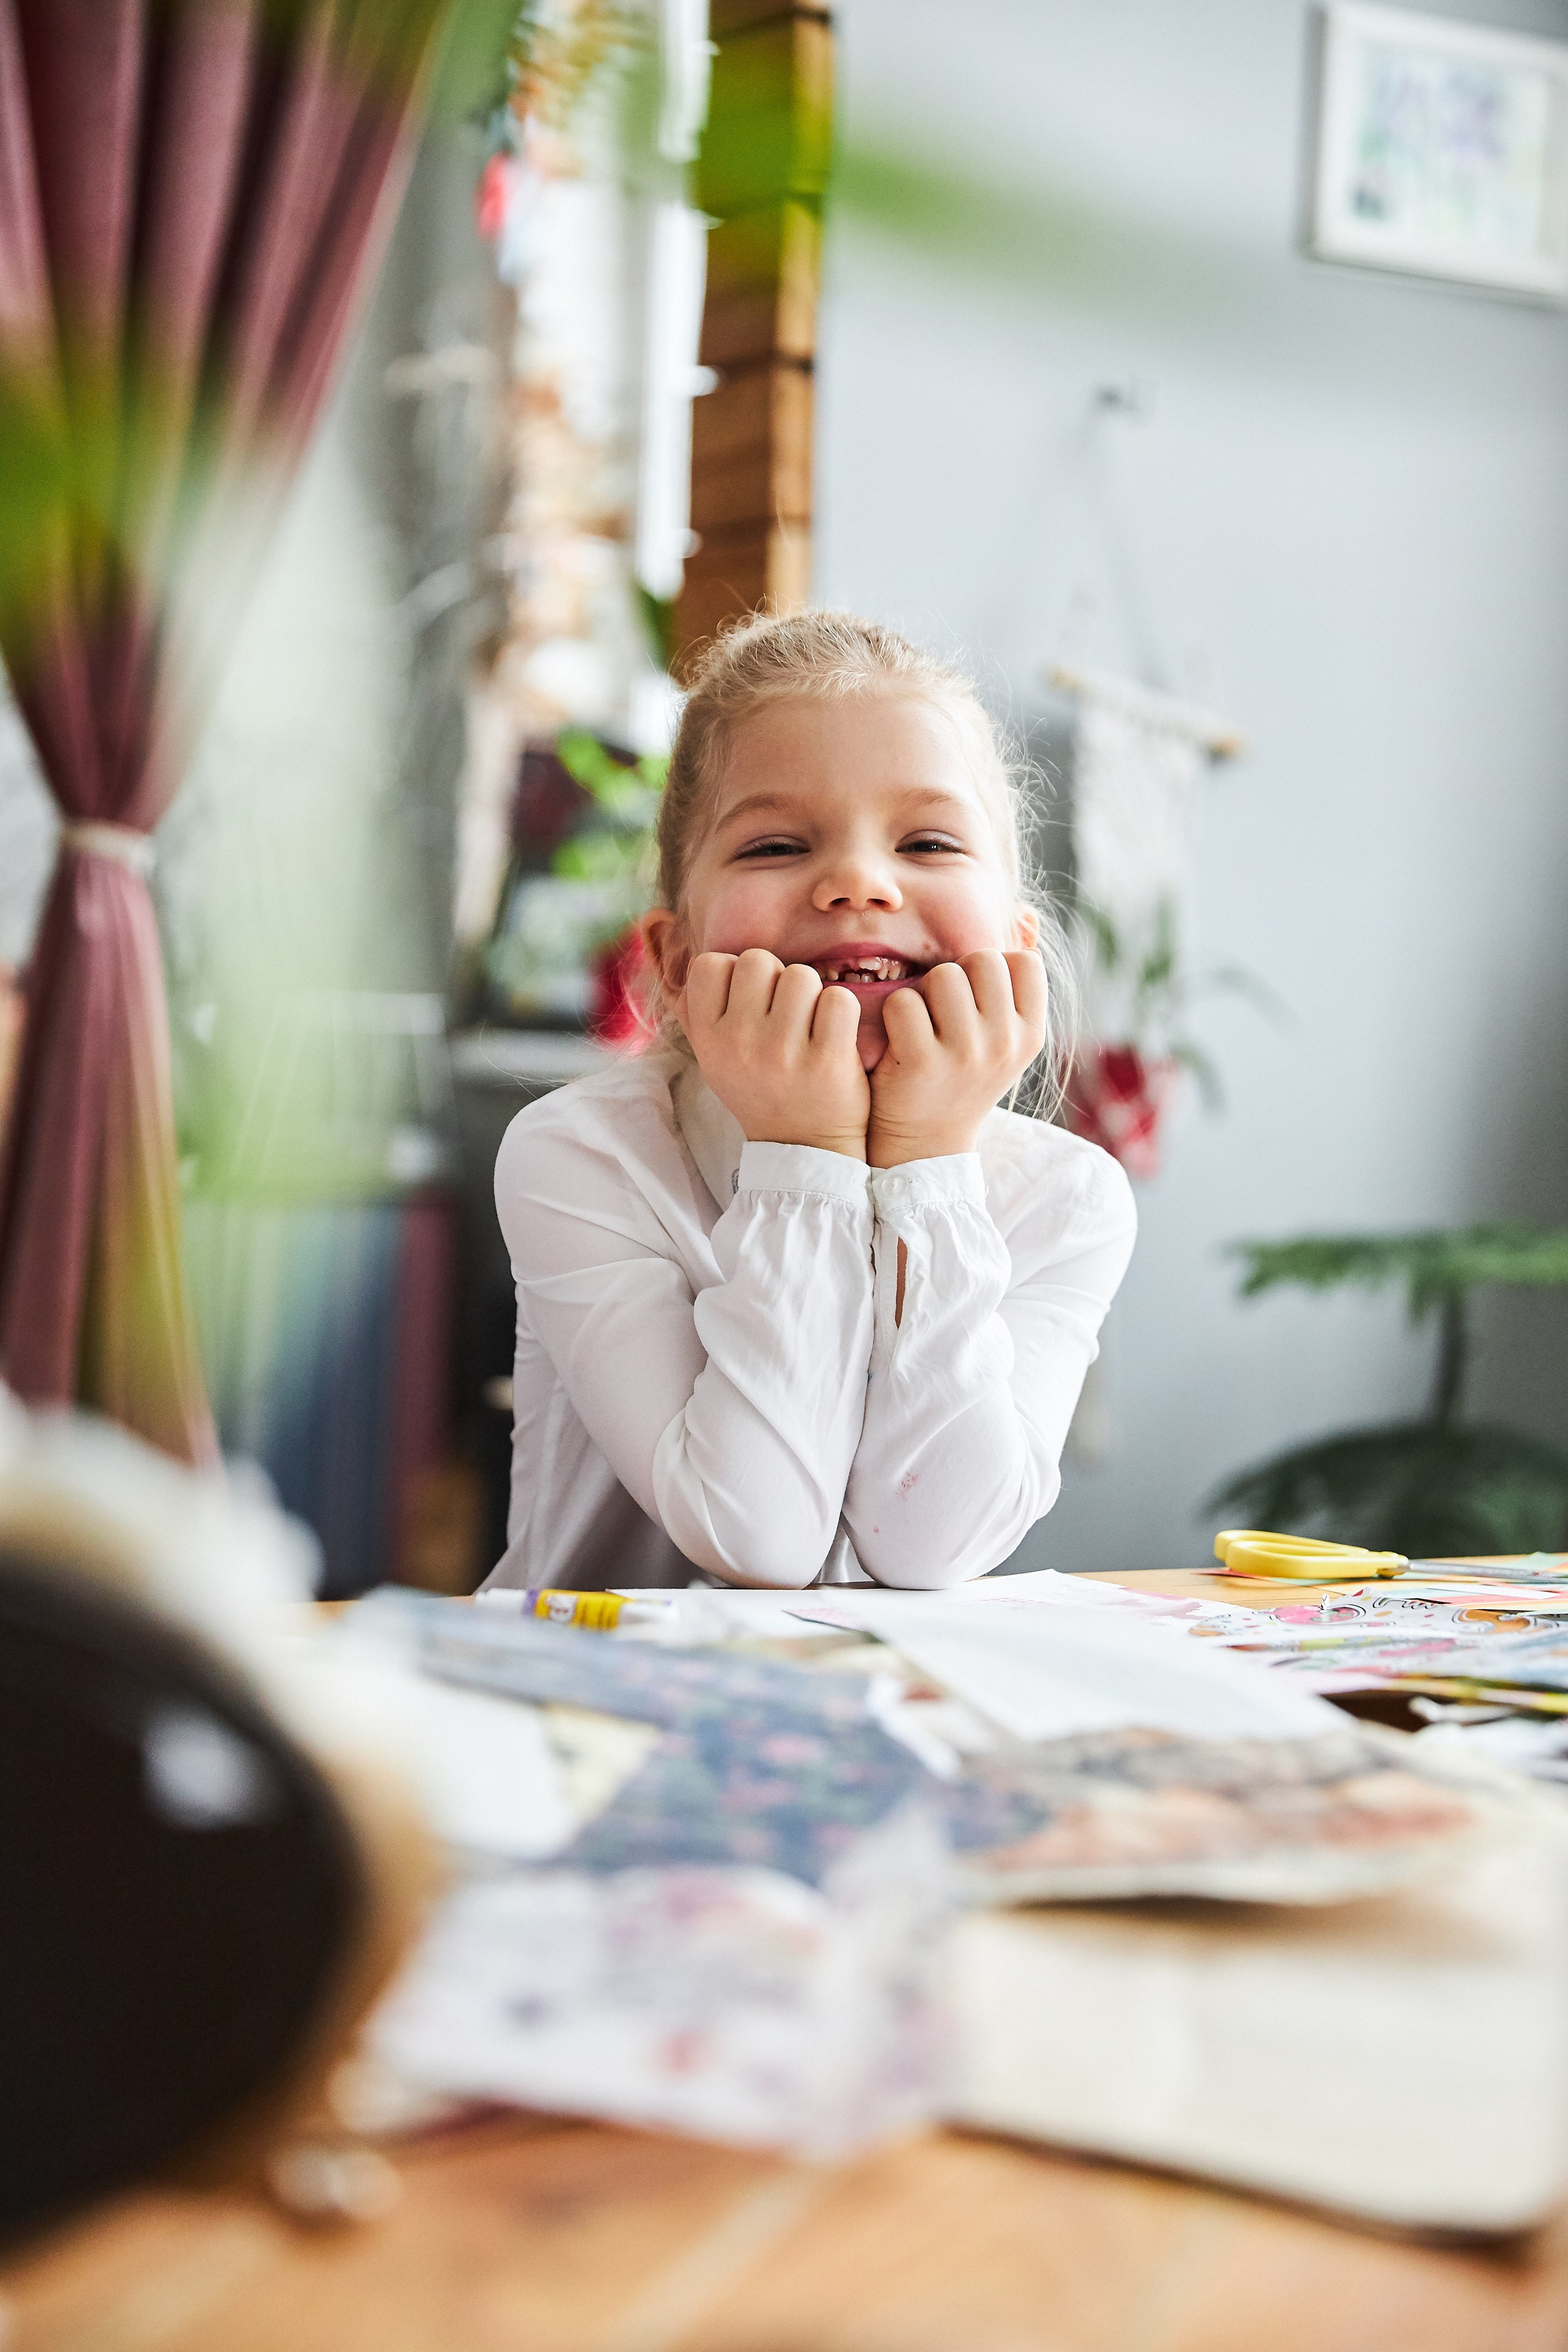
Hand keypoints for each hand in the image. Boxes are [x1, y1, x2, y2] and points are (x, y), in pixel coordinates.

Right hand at [678, 949, 870, 1158]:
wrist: (801, 1147)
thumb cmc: (758, 1091)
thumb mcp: (714, 1059)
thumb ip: (696, 1011)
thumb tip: (687, 953)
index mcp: (708, 1038)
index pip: (710, 964)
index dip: (735, 973)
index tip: (750, 999)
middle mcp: (739, 1042)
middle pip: (758, 960)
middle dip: (776, 979)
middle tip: (785, 1013)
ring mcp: (783, 1051)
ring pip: (801, 975)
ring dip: (812, 994)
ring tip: (809, 1025)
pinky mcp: (827, 1059)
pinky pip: (838, 999)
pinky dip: (841, 1011)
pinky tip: (834, 1033)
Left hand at [868, 950, 1046, 1166]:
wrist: (925, 1144)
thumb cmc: (962, 1075)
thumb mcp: (1003, 1038)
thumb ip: (1015, 984)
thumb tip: (1028, 914)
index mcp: (1031, 1034)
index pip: (1024, 961)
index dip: (993, 969)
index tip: (976, 1000)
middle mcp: (1006, 1043)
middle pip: (982, 960)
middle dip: (956, 976)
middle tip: (942, 1012)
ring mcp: (966, 1054)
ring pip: (943, 976)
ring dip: (923, 992)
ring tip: (922, 1025)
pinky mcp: (921, 1063)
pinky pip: (904, 1002)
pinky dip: (894, 1014)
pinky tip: (899, 1041)